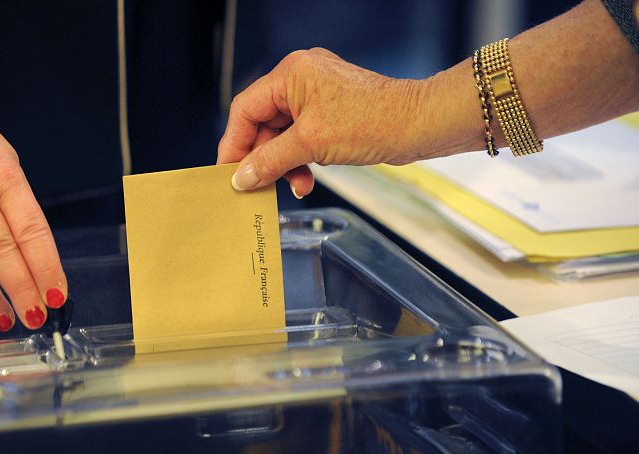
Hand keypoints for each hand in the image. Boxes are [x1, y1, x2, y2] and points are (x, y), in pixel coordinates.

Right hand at [0, 102, 66, 331]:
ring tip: (4, 319)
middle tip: (35, 317)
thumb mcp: (10, 167)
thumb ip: (20, 212)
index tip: (57, 295)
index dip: (46, 269)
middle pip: (1, 254)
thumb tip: (36, 264)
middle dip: (21, 292)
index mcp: (5, 177)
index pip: (32, 233)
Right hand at [217, 48, 426, 196]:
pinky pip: (302, 138)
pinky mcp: (330, 113)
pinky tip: (306, 179)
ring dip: (284, 164)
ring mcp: (317, 96)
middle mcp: (301, 79)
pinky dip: (300, 160)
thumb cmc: (373, 121)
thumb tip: (242, 176)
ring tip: (293, 185)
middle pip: (263, 124)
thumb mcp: (310, 144)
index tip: (229, 172)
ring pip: (283, 135)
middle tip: (259, 186)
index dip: (234, 143)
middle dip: (264, 158)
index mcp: (291, 74)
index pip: (245, 109)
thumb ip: (269, 161)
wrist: (418, 125)